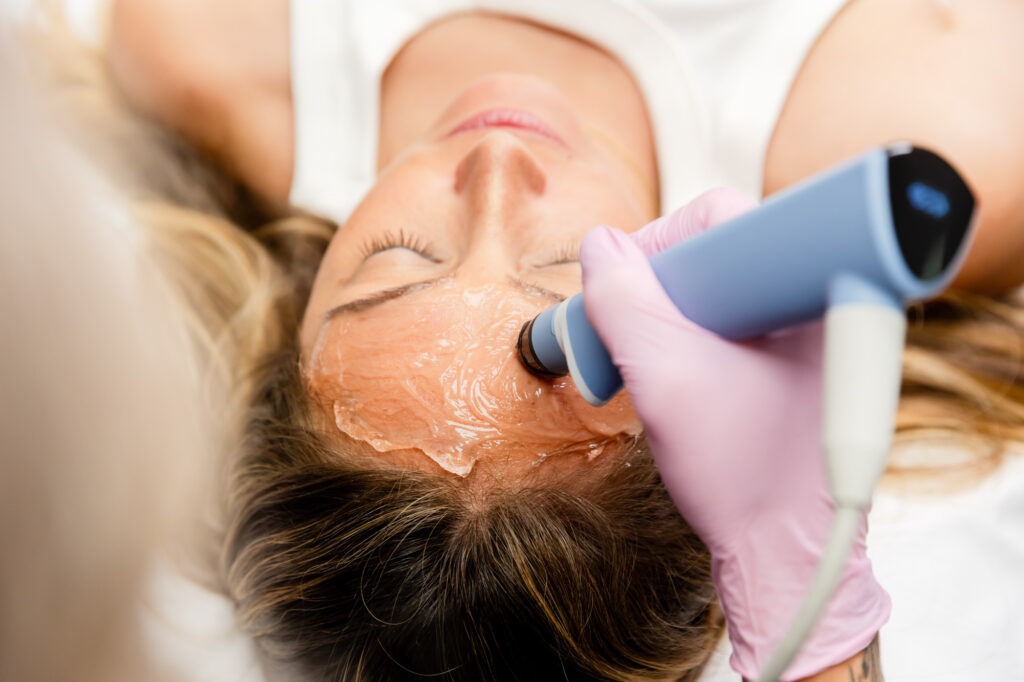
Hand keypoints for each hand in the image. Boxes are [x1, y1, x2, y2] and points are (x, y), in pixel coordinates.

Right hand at [579, 188, 889, 680]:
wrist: (784, 550)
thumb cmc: (745, 475)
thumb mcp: (664, 377)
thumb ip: (623, 300)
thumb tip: (601, 245)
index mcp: (803, 288)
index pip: (719, 213)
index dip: (659, 243)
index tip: (632, 294)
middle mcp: (814, 301)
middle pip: (714, 249)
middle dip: (658, 288)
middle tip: (633, 335)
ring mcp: (805, 334)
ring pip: (714, 290)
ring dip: (668, 319)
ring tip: (649, 366)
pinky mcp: (792, 364)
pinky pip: (725, 325)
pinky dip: (687, 343)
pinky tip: (674, 379)